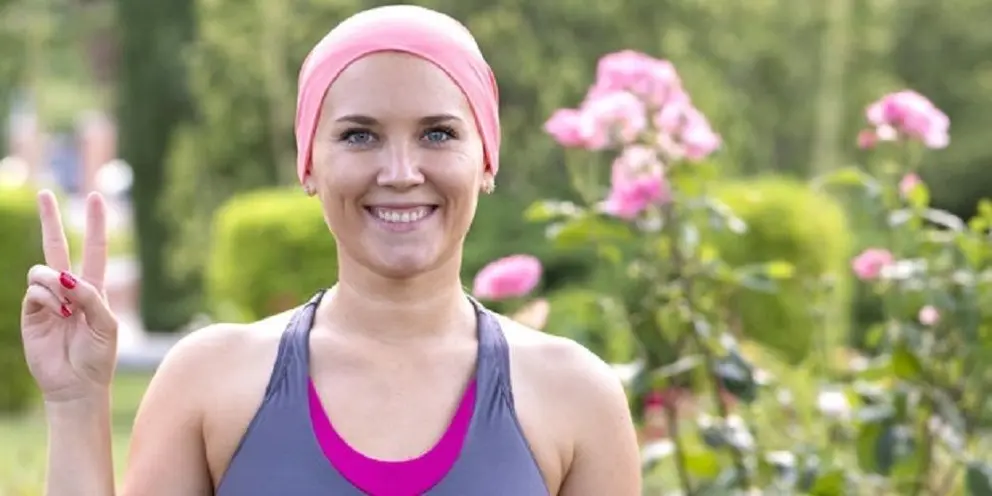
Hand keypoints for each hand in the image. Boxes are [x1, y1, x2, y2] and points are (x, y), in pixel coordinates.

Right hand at [20, 190, 118, 403]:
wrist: (77, 385)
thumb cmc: (99, 356)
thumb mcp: (106, 324)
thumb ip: (90, 296)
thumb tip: (64, 276)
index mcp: (94, 289)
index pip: (94, 249)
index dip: (95, 224)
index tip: (96, 197)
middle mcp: (69, 290)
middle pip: (58, 247)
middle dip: (50, 220)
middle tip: (45, 192)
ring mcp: (48, 300)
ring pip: (43, 270)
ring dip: (55, 283)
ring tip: (67, 310)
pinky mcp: (30, 312)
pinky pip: (34, 290)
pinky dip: (47, 298)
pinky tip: (58, 315)